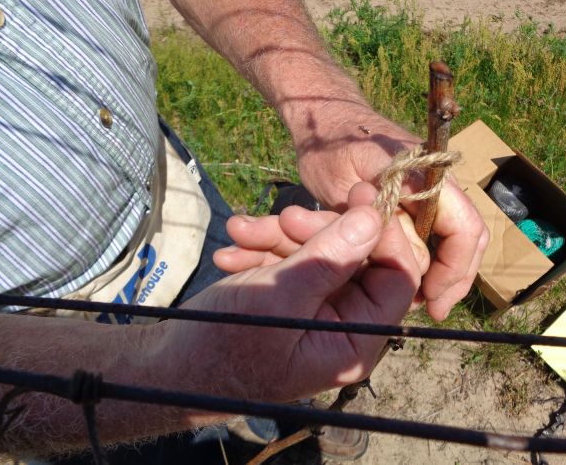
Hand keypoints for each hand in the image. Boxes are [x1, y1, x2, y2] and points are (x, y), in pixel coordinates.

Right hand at [156, 183, 425, 402]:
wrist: (169, 370)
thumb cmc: (224, 343)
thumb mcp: (280, 296)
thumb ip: (331, 257)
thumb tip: (374, 218)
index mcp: (356, 341)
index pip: (396, 279)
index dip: (384, 234)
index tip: (361, 196)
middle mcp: (344, 327)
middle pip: (355, 259)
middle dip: (317, 231)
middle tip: (283, 215)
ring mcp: (316, 311)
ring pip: (318, 254)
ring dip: (280, 237)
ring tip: (240, 229)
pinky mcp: (291, 298)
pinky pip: (292, 263)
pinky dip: (264, 251)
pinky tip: (232, 249)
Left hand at [294, 102, 488, 320]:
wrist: (324, 119)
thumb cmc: (327, 148)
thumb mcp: (342, 189)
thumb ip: (378, 222)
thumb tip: (414, 259)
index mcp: (424, 173)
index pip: (463, 227)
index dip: (454, 269)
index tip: (432, 298)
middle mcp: (437, 179)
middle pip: (467, 236)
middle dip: (453, 277)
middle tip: (433, 309)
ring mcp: (432, 186)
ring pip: (456, 236)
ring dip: (444, 271)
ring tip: (424, 300)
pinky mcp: (421, 195)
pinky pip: (438, 230)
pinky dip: (431, 257)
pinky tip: (414, 280)